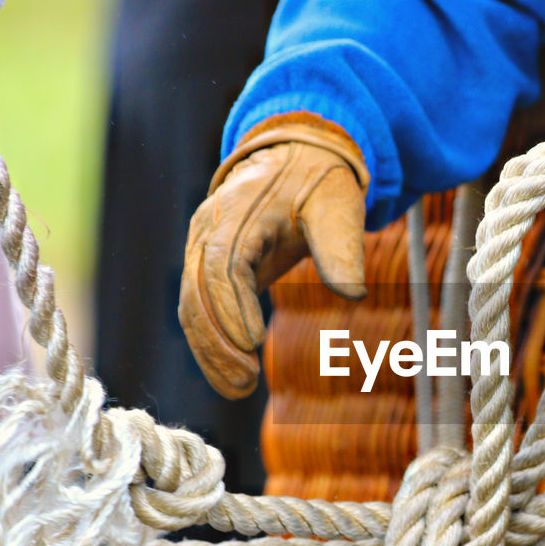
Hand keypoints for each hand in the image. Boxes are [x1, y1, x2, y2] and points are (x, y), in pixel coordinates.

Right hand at [179, 113, 367, 398]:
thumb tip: (354, 294)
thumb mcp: (338, 205)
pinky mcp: (206, 265)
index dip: (232, 305)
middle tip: (247, 381)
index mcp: (238, 210)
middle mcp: (208, 228)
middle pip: (196, 289)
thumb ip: (342, 248)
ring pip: (190, 305)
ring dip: (210, 351)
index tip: (253, 343)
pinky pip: (198, 309)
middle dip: (217, 341)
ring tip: (240, 388)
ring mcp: (201, 246)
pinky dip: (210, 344)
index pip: (221, 263)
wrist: (296, 157)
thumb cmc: (319, 182)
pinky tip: (231, 376)